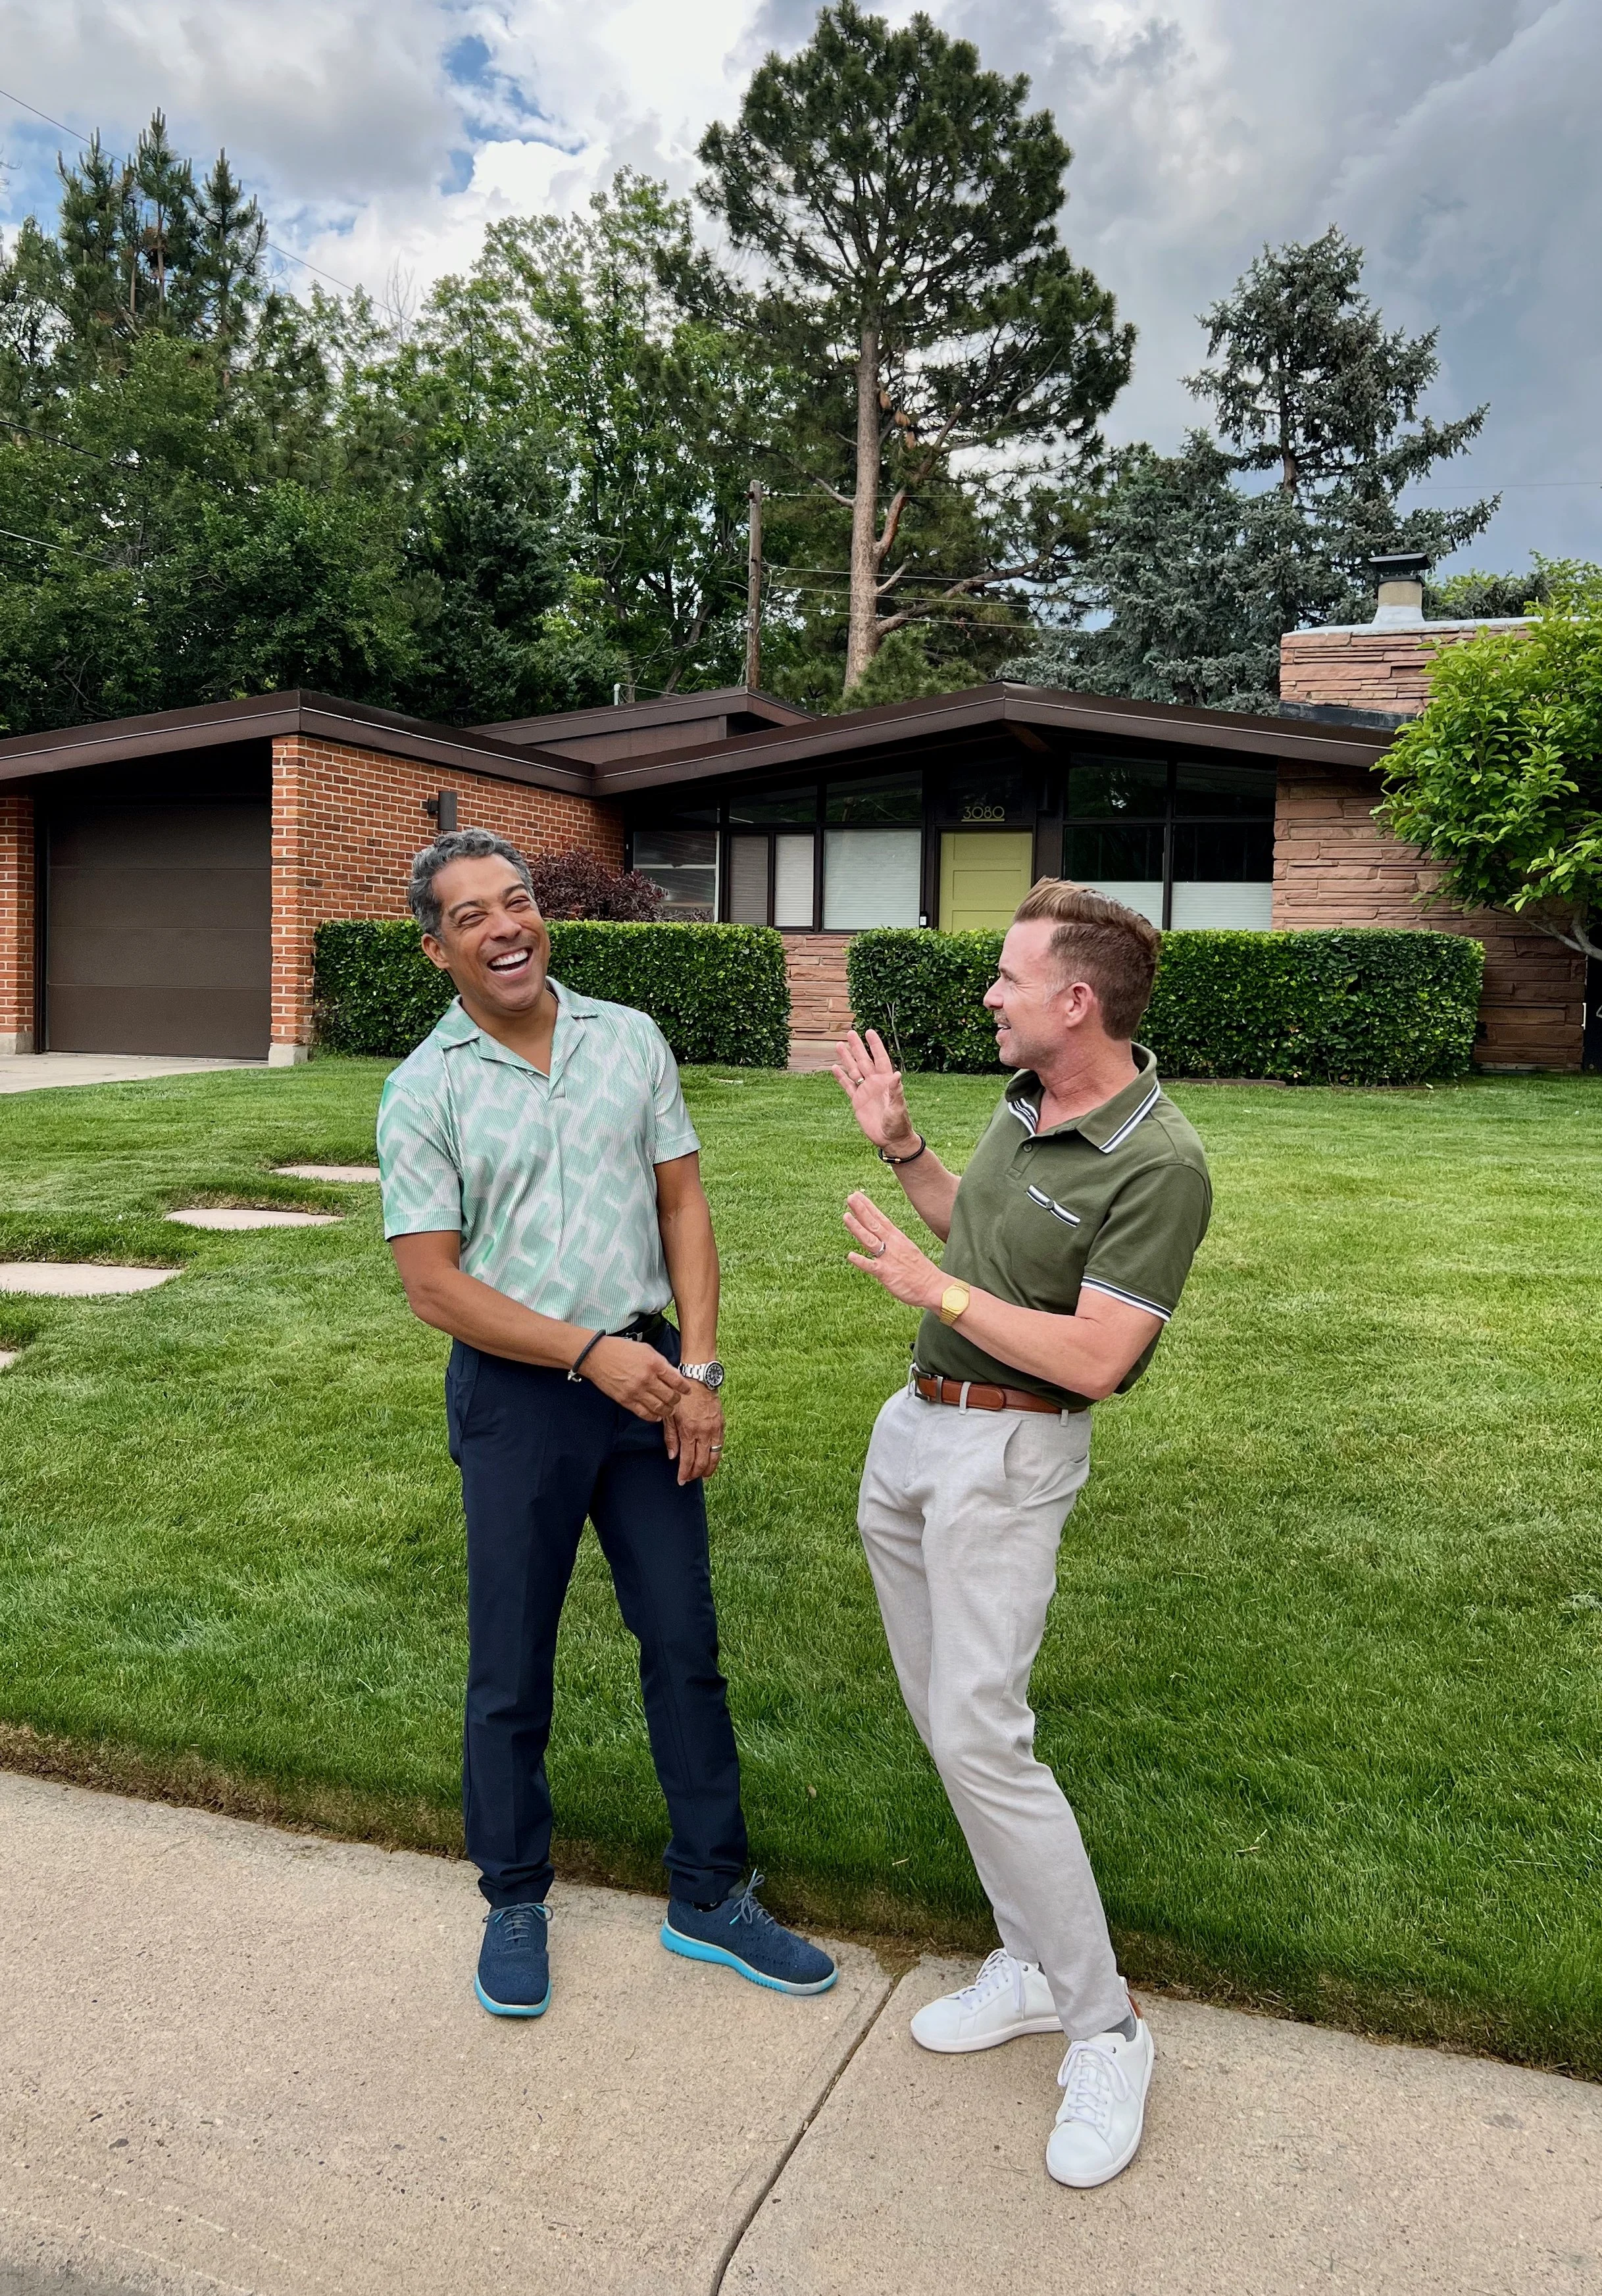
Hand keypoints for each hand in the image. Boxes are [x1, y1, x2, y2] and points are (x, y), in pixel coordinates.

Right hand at [582, 1336, 694, 1422]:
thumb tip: (673, 1375)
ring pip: (659, 1407)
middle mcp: (647, 1379)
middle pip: (670, 1396)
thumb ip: (661, 1363)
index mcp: (654, 1364)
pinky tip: (657, 1415)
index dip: (684, 1388)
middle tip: (677, 1399)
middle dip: (676, 1399)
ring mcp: (636, 1391)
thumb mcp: (646, 1349)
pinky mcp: (626, 1401)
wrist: (598, 1356)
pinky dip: (653, 1416)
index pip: (677, 1380)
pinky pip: (644, 1413)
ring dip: (667, 1410)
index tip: (687, 1390)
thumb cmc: (622, 1350)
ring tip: (669, 1409)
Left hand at [665, 1379, 724, 1485]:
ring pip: (715, 1456)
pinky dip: (716, 1456)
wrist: (699, 1380)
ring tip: (703, 1476)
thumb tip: (672, 1456)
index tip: (681, 1481)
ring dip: (709, 1469)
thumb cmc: (682, 1397)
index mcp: (689, 1431)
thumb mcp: (670, 1416)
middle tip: (690, 1479)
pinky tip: (712, 1460)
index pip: (688, 1460)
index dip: (684, 1473)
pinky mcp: (721, 1424)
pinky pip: (721, 1445)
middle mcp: (704, 1433)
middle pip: (702, 1462)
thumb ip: (671, 1437)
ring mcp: (715, 1429)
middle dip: (696, 1474)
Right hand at [833, 1029, 917, 1154]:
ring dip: (847, 1058)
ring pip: (854, 1070)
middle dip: (857, 1047)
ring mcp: (865, 1091)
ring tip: (839, 1045)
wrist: (891, 1139)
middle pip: (864, 1060)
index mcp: (885, 1081)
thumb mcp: (898, 1107)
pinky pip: (847, 1086)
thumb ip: (896, 1091)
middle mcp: (874, 1083)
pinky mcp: (857, 1101)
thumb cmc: (898, 1123)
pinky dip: (841, 1077)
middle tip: (850, 1032)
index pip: (880, 1058)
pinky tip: (834, 1068)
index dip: (875, 1045)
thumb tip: (896, 1073)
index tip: (869, 1031)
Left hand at [843, 1192, 942, 1310]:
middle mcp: (892, 1245)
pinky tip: (850, 1255)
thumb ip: (892, 1243)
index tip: (857, 1195)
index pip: (880, 1219)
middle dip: (861, 1210)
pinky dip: (861, 1261)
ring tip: (846, 1216)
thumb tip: (881, 1237)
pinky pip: (871, 1266)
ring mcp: (889, 1259)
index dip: (868, 1207)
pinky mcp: (887, 1274)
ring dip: (857, 1228)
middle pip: (874, 1225)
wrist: (934, 1287)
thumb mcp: (907, 1250)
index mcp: (898, 1238)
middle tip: (850, 1197)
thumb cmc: (920, 1271)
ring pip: (870, 1240)